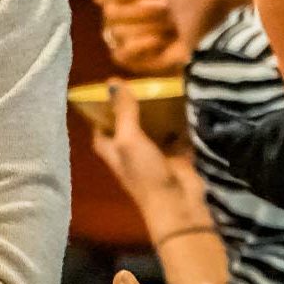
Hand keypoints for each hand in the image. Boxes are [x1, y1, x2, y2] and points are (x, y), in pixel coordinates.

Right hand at [93, 0, 187, 74]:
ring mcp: (125, 40)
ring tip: (172, 24)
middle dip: (141, 10)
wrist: (213, 22)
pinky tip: (160, 40)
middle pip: (110, 12)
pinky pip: (121, 55)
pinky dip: (140, 45)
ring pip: (118, 32)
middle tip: (166, 6)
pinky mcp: (133, 61)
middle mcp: (121, 18)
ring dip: (149, 26)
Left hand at [93, 81, 206, 232]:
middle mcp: (130, 151)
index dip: (101, 109)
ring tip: (161, 83)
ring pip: (153, 128)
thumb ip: (123, 112)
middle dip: (132, 105)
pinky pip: (177, 133)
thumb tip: (111, 81)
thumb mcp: (128, 139)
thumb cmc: (145, 173)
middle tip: (140, 78)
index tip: (109, 88)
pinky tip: (183, 100)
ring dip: (157, 111)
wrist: (179, 205)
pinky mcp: (177, 156)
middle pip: (128, 125)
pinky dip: (179, 120)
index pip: (100, 127)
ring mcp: (154, 154)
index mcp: (112, 150)